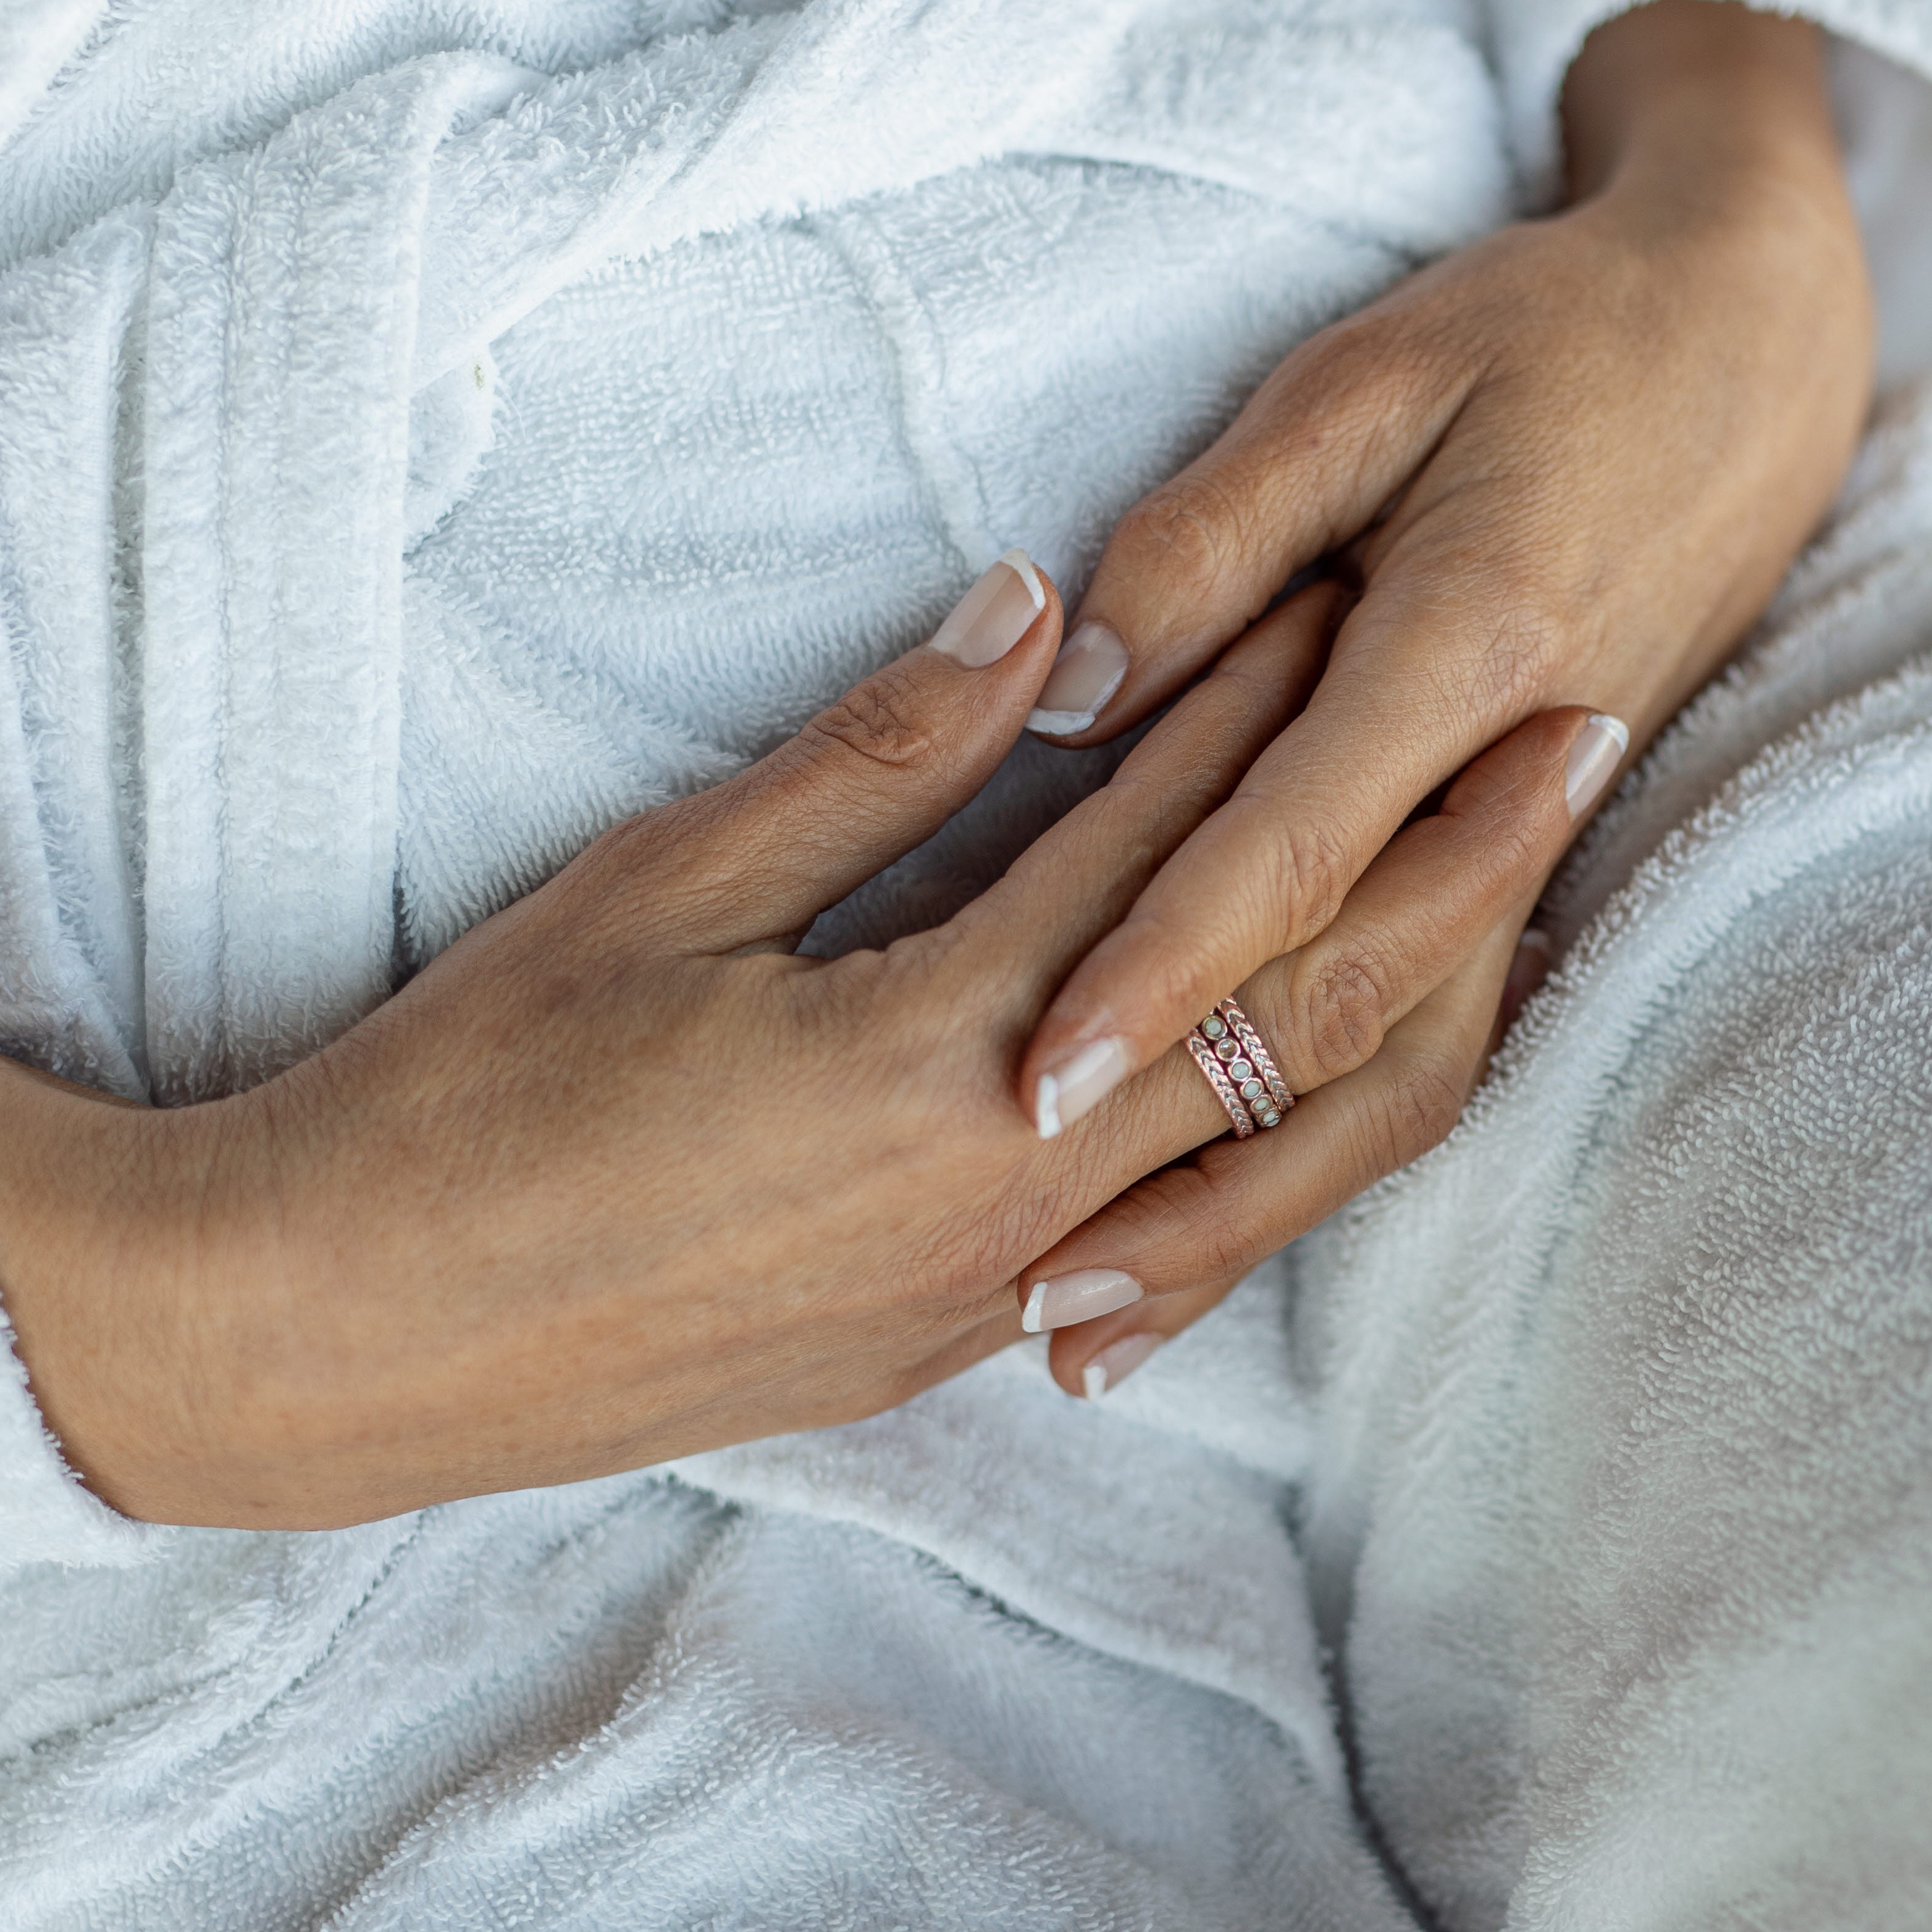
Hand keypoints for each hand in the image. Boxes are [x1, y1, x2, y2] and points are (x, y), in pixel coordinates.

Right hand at [0, 558, 1604, 1519]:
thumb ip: (884, 758)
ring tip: (1512, 894)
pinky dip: (1283, 1128)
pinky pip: (1184, 1233)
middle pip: (1299, 1006)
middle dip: (1454, 858)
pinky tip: (1329, 1074)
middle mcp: (1012, 1193)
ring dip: (1404, 1004)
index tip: (1402, 585)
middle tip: (1586, 727)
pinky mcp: (949, 1345)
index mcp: (940, 1054)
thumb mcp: (665, 889)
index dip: (1295, 706)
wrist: (344, 1337)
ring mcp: (994, 1295)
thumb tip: (1045, 610)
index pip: (1173, 847)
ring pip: (1280, 1144)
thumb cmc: (475, 1094)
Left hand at [1001, 0, 1873, 1361]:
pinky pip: (1436, 1043)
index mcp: (1472, 643)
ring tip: (1091, 1333)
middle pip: (1346, 1014)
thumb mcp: (1362, 379)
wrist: (1752, 350)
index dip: (1156, 969)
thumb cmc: (1536, 339)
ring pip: (1403, 1073)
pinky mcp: (1536, 872)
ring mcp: (1542, 847)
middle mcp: (1519, 782)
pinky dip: (1322, 1155)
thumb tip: (1066, 690)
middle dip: (1184, 1164)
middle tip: (1019, 1288)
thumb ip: (1210, 538)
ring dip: (1253, 1213)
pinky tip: (1215, 1239)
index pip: (1289, 847)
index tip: (1024, 1079)